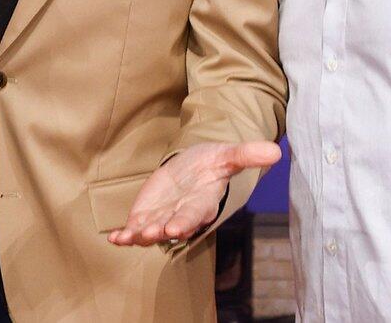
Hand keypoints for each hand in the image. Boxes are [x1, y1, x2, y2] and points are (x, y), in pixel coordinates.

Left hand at [106, 141, 280, 246]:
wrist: (194, 167)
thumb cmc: (212, 163)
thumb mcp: (228, 154)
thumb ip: (247, 155)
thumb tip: (276, 152)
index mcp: (202, 203)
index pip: (195, 215)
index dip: (186, 222)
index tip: (176, 228)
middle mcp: (182, 215)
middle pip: (171, 226)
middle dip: (160, 232)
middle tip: (150, 235)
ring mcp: (162, 217)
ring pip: (150, 231)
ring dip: (139, 235)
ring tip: (127, 237)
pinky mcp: (147, 215)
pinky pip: (135, 228)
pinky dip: (125, 235)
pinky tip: (114, 238)